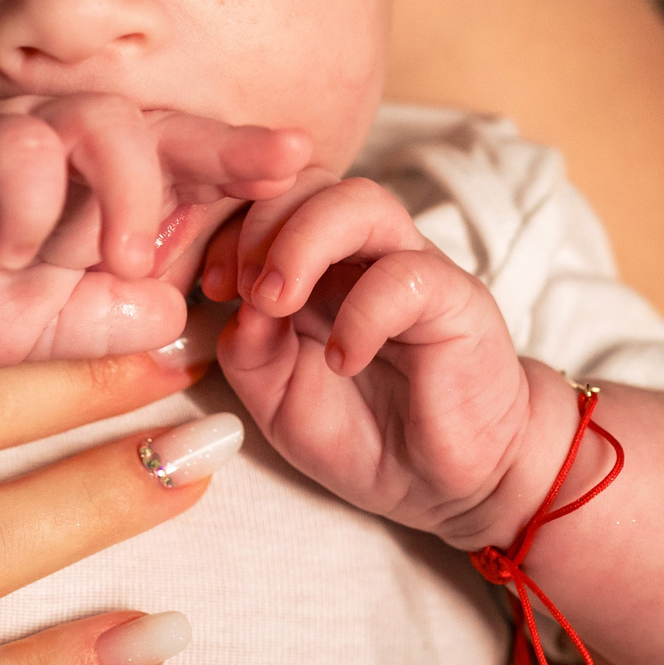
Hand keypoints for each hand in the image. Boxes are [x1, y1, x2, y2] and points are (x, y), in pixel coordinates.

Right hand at [0, 95, 309, 365]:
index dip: (250, 172)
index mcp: (108, 193)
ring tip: (121, 258)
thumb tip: (180, 320)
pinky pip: (17, 148)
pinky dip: (29, 201)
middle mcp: (76, 154)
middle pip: (170, 126)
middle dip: (230, 144)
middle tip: (281, 166)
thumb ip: (110, 325)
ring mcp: (24, 138)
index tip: (310, 180)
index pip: (195, 172)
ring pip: (105, 123)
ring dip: (128, 190)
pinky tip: (16, 250)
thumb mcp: (45, 332)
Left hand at [204, 172, 570, 548]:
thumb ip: (248, 351)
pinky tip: (342, 359)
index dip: (228, 227)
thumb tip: (234, 308)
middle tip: (236, 288)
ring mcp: (411, 270)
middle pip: (311, 181)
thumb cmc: (366, 432)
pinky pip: (406, 275)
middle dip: (259, 221)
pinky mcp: (457, 300)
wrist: (449, 483)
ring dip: (302, 242)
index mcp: (316, 266)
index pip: (271, 198)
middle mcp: (363, 254)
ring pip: (361, 202)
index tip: (207, 286)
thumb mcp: (279, 399)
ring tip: (275, 302)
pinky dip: (361, 312)